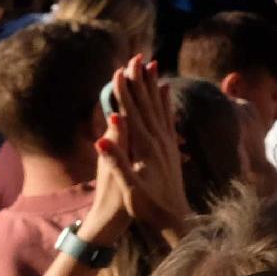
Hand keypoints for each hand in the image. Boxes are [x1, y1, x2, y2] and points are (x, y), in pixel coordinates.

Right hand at [93, 55, 191, 239]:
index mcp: (146, 147)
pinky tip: (166, 91)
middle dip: (141, 81)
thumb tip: (102, 139)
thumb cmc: (147, 206)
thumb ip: (116, 162)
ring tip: (152, 66)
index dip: (125, 92)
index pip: (133, 113)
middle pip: (149, 104)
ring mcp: (168, 143)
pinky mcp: (171, 148)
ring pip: (159, 107)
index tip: (119, 71)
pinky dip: (165, 102)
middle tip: (137, 58)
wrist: (174, 218)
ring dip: (153, 86)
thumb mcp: (128, 187)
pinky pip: (168, 118)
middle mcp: (160, 141)